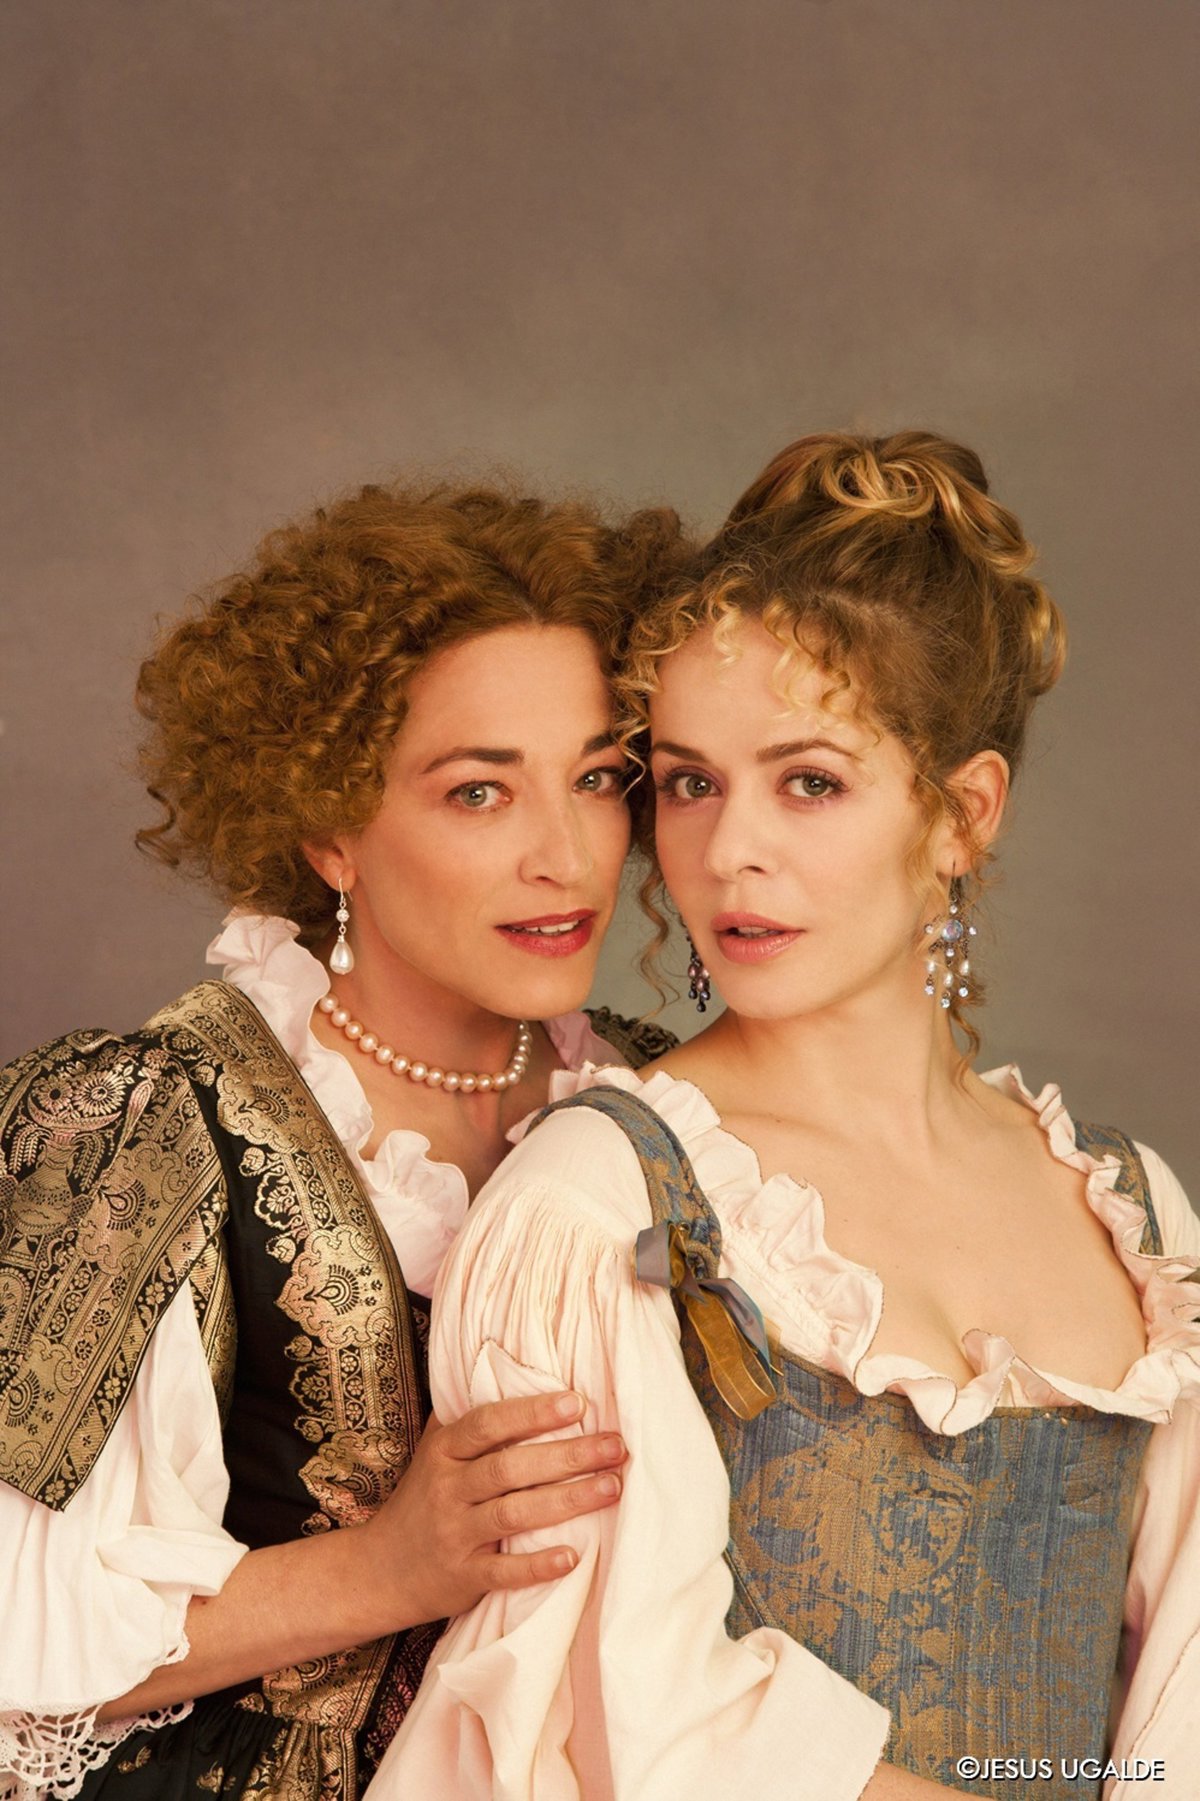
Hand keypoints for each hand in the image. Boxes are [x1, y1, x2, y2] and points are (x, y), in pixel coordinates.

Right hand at [362, 1389, 625, 1625]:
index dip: (532, 1412)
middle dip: (567, 1455)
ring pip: (513, 1514)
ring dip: (567, 1501)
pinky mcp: (461, 1576)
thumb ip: (469, 1423)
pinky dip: (537, 1566)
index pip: (488, 1425)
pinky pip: (502, 1571)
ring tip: (612, 1488)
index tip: (578, 1403)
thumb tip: (512, 1373)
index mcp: (444, 1452)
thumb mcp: (435, 1454)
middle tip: (616, 1447)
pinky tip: (573, 1557)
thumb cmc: (423, 1501)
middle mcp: (447, 1489)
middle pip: (509, 1467)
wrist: (378, 1570)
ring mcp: (453, 1534)